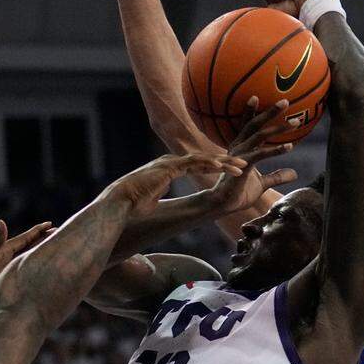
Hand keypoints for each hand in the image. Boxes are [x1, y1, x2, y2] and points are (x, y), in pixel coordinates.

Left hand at [0, 221, 54, 307]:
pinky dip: (24, 261)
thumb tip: (1, 221)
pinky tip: (27, 264)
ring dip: (33, 248)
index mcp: (1, 250)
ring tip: (45, 246)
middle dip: (39, 237)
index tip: (50, 224)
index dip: (37, 231)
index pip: (24, 238)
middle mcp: (1, 254)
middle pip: (24, 243)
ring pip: (21, 253)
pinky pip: (15, 264)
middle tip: (54, 232)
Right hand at [111, 153, 246, 217]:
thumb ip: (159, 190)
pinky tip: (222, 166)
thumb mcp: (150, 196)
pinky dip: (208, 164)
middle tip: (244, 164)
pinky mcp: (168, 167)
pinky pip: (192, 163)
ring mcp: (169, 163)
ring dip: (224, 162)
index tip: (230, 169)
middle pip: (204, 159)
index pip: (197, 164)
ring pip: (203, 159)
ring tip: (242, 166)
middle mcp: (170, 162)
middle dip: (225, 162)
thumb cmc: (132, 204)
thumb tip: (163, 190)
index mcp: (168, 168)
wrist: (119, 203)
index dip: (215, 166)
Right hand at [207, 97, 299, 213]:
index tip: (257, 96)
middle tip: (286, 101)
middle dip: (269, 112)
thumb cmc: (239, 193)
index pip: (247, 126)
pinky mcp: (243, 165)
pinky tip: (290, 146)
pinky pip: (262, 154)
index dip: (251, 111)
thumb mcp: (262, 184)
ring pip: (260, 135)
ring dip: (278, 127)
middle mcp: (239, 147)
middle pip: (255, 125)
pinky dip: (277, 149)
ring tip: (295, 122)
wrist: (224, 205)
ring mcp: (240, 155)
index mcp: (240, 148)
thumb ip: (276, 176)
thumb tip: (293, 173)